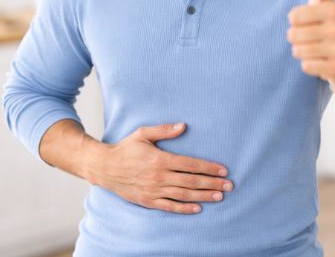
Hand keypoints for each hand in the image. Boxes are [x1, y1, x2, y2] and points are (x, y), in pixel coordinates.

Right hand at [92, 123, 232, 214]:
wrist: (104, 167)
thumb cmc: (125, 148)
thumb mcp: (143, 133)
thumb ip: (164, 130)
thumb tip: (183, 126)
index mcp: (161, 159)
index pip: (191, 164)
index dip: (209, 168)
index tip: (224, 170)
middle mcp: (159, 176)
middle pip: (192, 181)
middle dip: (213, 183)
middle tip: (229, 185)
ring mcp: (154, 190)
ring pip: (184, 195)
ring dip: (204, 196)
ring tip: (220, 196)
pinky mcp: (148, 201)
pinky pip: (170, 206)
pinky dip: (185, 209)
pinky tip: (198, 208)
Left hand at [287, 0, 334, 82]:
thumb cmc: (331, 26)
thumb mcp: (327, 2)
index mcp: (334, 9)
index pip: (293, 17)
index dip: (297, 21)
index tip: (312, 22)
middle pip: (293, 35)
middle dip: (299, 38)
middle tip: (315, 38)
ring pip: (298, 51)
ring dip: (304, 52)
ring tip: (319, 50)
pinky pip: (306, 66)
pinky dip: (310, 66)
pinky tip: (323, 62)